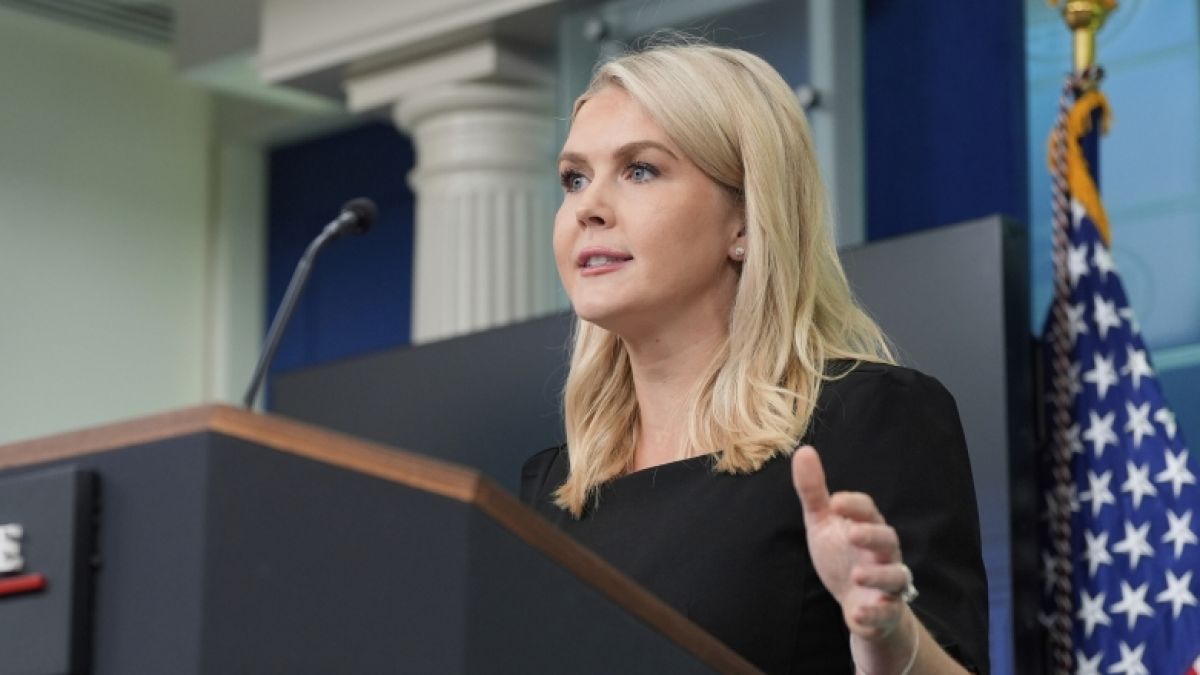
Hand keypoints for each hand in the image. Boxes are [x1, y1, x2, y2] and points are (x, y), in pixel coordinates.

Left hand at [791, 445, 910, 641]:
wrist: (857, 602)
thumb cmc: (841, 555)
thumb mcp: (823, 523)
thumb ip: (814, 491)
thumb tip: (803, 451)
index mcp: (867, 527)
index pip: (868, 510)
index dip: (854, 505)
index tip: (835, 502)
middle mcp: (883, 553)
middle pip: (888, 540)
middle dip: (872, 536)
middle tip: (852, 534)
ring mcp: (887, 582)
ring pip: (895, 576)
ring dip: (877, 575)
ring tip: (856, 574)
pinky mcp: (886, 610)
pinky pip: (887, 612)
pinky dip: (875, 613)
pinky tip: (858, 613)